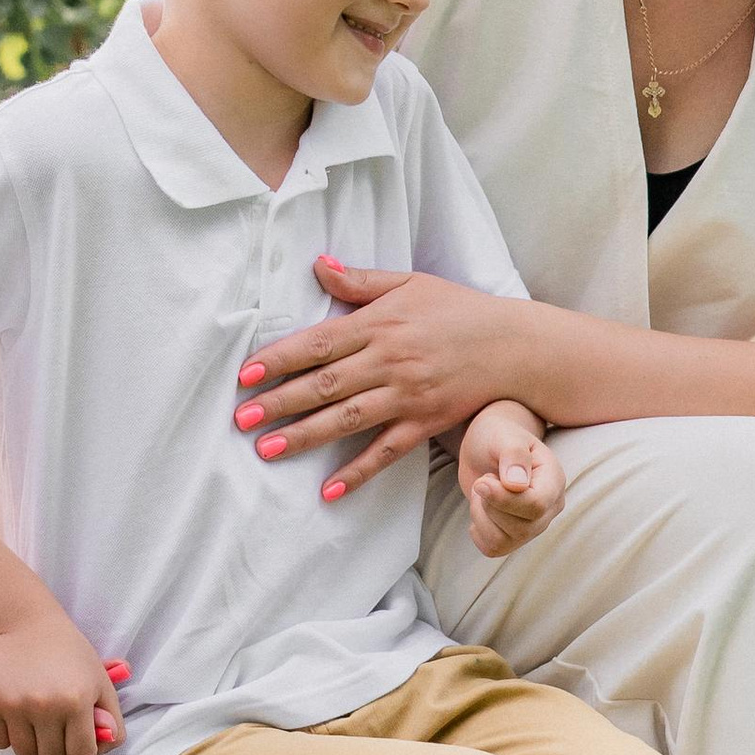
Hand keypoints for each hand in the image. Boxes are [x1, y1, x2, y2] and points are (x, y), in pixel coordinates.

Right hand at [0, 592, 129, 754]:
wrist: (21, 621)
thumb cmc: (66, 651)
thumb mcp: (98, 679)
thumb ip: (111, 716)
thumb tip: (106, 744)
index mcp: (78, 699)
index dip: (82, 750)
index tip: (77, 736)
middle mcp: (47, 705)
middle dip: (57, 747)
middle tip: (55, 725)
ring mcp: (16, 706)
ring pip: (26, 754)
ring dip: (31, 743)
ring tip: (35, 719)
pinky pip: (0, 742)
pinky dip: (8, 734)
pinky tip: (15, 714)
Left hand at [234, 261, 529, 501]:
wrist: (513, 345)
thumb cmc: (458, 309)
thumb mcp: (409, 282)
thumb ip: (360, 280)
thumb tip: (317, 265)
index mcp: (380, 324)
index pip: (319, 343)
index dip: (280, 359)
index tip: (247, 375)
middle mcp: (389, 361)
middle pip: (326, 384)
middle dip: (280, 402)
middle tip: (241, 418)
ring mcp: (407, 395)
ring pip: (348, 420)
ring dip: (305, 436)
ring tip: (267, 449)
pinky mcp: (425, 423)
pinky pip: (386, 451)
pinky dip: (358, 471)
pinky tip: (328, 490)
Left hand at [459, 403, 567, 557]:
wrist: (487, 445)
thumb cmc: (498, 435)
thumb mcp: (504, 435)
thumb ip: (513, 456)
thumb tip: (517, 485)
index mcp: (553, 479)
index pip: (536, 505)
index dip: (504, 499)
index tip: (482, 481)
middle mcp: (549, 507)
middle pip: (521, 527)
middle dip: (490, 505)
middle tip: (485, 478)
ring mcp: (533, 524)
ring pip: (504, 542)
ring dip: (481, 516)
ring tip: (485, 491)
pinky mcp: (514, 536)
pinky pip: (493, 549)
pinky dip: (479, 531)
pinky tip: (481, 508)